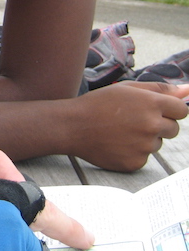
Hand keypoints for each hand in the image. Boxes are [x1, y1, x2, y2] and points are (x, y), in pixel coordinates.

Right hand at [71, 82, 188, 170]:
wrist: (72, 126)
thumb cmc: (98, 104)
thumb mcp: (126, 89)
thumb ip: (159, 88)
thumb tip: (188, 90)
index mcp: (151, 104)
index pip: (182, 110)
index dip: (170, 109)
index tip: (157, 110)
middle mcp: (151, 125)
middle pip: (174, 129)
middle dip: (159, 124)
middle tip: (134, 120)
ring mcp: (144, 146)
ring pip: (158, 143)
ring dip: (146, 138)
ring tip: (121, 131)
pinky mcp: (136, 162)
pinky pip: (145, 157)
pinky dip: (134, 152)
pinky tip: (117, 143)